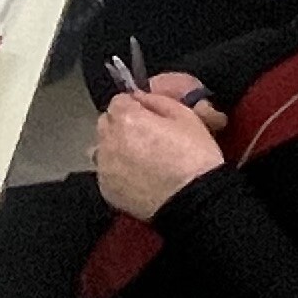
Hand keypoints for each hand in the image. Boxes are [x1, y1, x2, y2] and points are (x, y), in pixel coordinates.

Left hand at [91, 85, 227, 217]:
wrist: (194, 201)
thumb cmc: (195, 158)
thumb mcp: (185, 116)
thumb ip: (156, 101)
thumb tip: (140, 97)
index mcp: (127, 119)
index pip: (118, 101)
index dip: (133, 106)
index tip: (145, 115)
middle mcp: (109, 141)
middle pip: (106, 123)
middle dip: (121, 125)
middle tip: (145, 136)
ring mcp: (105, 167)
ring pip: (103, 148)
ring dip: (116, 148)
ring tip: (141, 158)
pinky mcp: (106, 189)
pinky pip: (106, 172)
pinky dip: (117, 171)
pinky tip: (138, 176)